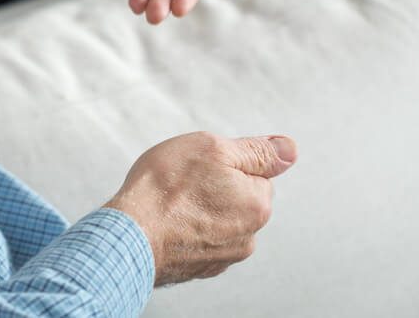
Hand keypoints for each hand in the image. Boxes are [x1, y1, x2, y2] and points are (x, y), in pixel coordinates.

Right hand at [104, 132, 297, 285]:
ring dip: (199, 210)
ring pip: (217, 220)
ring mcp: (223, 257)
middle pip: (237, 198)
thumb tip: (289, 149)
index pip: (254, 173)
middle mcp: (248, 236)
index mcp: (257, 205)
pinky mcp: (199, 268)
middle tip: (183, 182)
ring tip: (170, 203)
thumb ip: (255, 151)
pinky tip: (166, 221)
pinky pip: (199, 239)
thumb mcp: (213, 149)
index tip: (200, 166)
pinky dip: (186, 230)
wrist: (129, 236)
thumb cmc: (165, 189)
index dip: (224, 163)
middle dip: (214, 188)